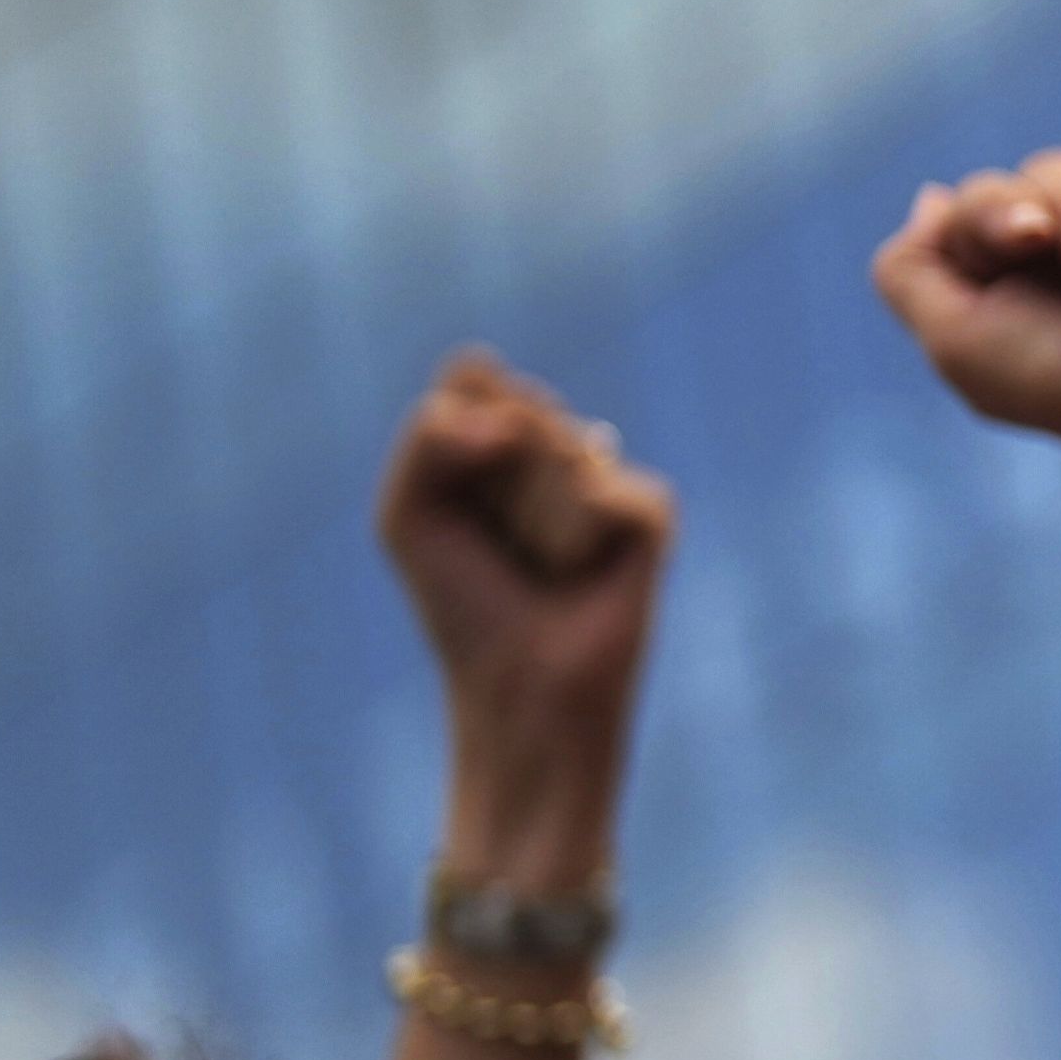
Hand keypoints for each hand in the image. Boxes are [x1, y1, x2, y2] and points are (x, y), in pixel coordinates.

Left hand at [374, 354, 672, 775]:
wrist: (520, 683)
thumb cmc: (464, 604)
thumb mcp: (409, 512)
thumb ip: (432, 435)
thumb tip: (519, 426)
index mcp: (499, 434)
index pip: (472, 376)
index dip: (452, 435)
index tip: (449, 502)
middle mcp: (559, 445)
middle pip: (515, 407)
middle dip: (485, 481)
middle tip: (496, 543)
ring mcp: (607, 475)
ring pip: (560, 449)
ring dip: (529, 519)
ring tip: (540, 567)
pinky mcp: (651, 512)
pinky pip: (602, 494)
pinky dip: (576, 541)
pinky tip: (585, 575)